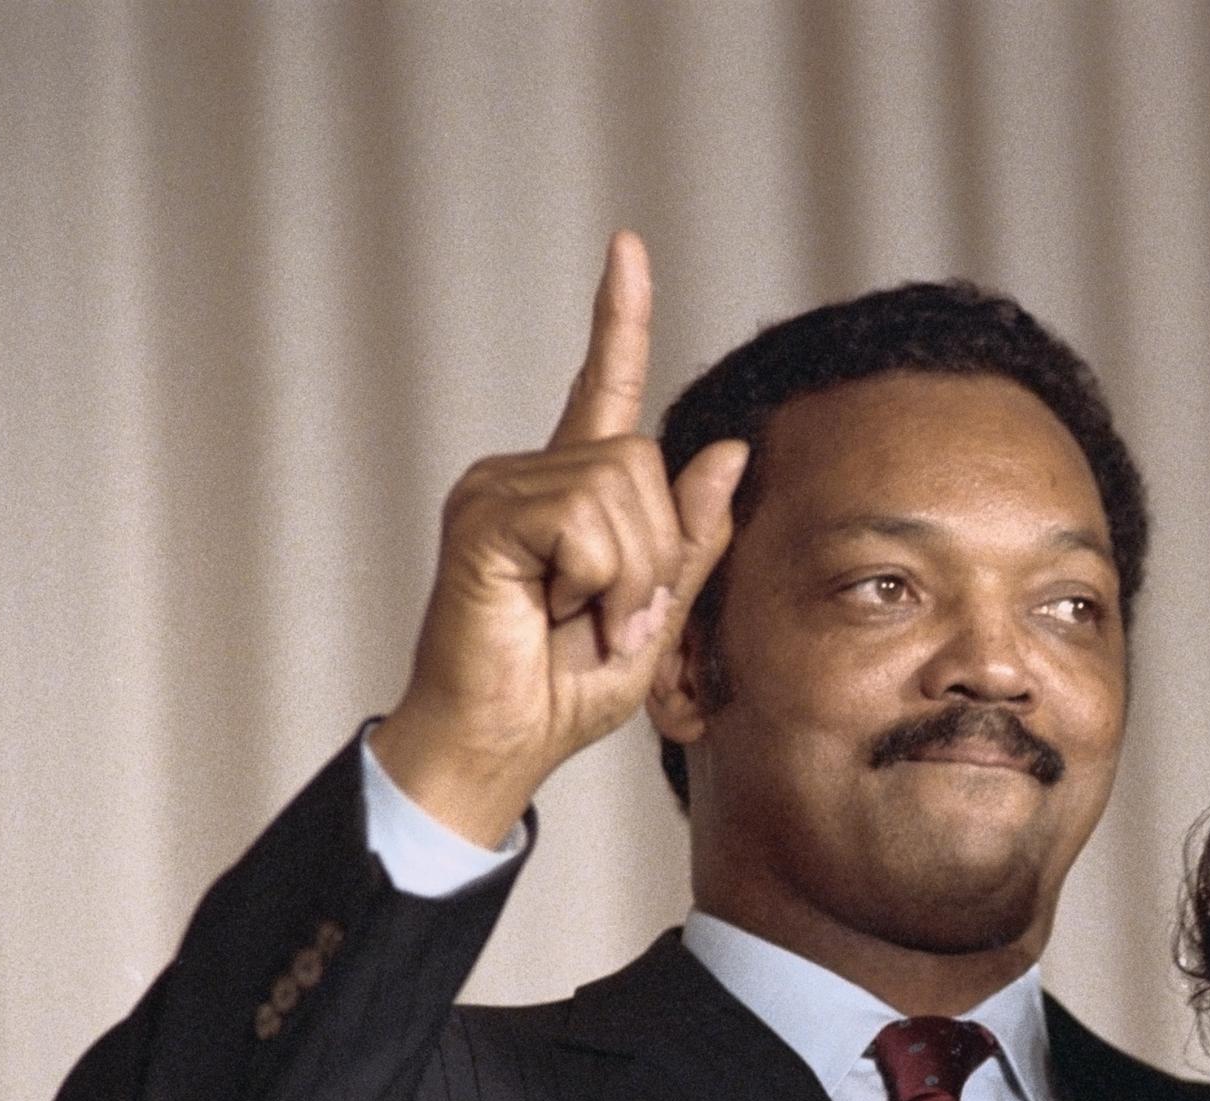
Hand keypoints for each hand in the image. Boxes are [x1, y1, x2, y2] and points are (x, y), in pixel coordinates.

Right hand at [371, 231, 748, 844]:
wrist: (499, 742)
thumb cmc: (565, 689)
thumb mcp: (657, 613)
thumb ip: (692, 536)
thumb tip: (725, 448)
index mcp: (571, 493)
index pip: (603, 385)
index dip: (619, 318)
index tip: (628, 248)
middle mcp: (528, 475)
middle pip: (646, 460)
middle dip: (658, 553)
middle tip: (616, 618)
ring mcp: (498, 489)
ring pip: (623, 487)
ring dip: (631, 574)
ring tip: (587, 621)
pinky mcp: (484, 515)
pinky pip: (586, 519)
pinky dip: (602, 579)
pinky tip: (564, 614)